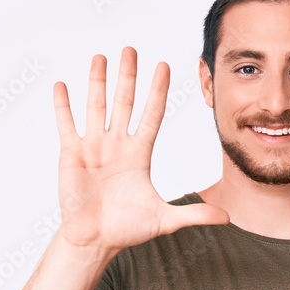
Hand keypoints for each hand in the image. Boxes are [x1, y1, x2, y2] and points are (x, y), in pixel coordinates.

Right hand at [52, 47, 228, 251]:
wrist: (94, 241)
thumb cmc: (127, 229)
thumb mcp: (164, 220)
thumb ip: (194, 215)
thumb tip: (227, 218)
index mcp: (139, 154)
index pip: (151, 115)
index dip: (157, 91)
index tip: (163, 66)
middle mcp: (117, 145)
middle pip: (123, 102)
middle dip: (127, 76)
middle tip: (130, 49)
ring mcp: (93, 148)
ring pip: (96, 107)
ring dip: (97, 82)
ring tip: (100, 57)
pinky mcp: (71, 155)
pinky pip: (67, 125)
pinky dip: (63, 106)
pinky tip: (61, 85)